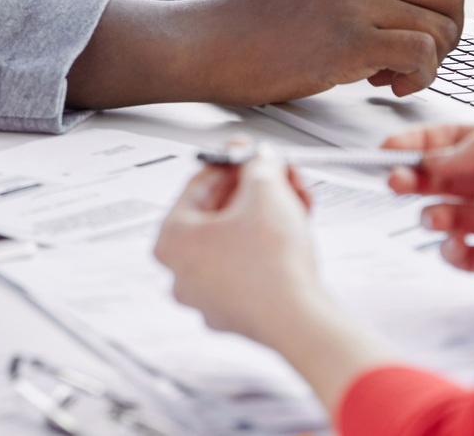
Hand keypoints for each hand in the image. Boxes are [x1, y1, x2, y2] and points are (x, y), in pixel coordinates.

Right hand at [70, 0, 473, 109]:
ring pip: (440, 27)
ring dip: (430, 59)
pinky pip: (422, 57)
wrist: (212, 43)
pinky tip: (388, 83)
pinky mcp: (351, 41)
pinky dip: (419, 78)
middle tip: (420, 51)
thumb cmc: (258, 20)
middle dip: (448, 28)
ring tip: (392, 71)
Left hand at [155, 147, 393, 413]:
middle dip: (256, 190)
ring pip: (238, 239)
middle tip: (278, 175)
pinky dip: (270, 246)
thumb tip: (258, 159)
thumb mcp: (265, 191)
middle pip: (220, 213)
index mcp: (172, 241)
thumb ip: (258, 165)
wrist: (301, 320)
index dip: (232, 160)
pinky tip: (295, 230)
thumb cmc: (271, 265)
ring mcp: (208, 296)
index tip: (249, 152)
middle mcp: (182, 273)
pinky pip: (249, 266)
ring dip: (268, 215)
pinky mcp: (237, 311)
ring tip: (295, 200)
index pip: (199, 185)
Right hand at [385, 123, 473, 286]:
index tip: (390, 149)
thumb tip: (438, 157)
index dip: (421, 143)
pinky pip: (469, 257)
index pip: (457, 140)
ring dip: (435, 214)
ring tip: (434, 217)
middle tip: (397, 181)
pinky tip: (455, 245)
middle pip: (449, 179)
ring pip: (454, 217)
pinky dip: (453, 253)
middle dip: (419, 178)